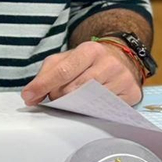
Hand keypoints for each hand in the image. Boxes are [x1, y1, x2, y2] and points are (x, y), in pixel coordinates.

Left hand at [21, 40, 142, 106]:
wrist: (121, 58)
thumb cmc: (88, 62)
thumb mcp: (65, 60)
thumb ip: (46, 75)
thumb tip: (30, 96)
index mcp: (90, 50)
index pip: (63, 71)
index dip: (43, 85)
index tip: (29, 96)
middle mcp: (108, 62)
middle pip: (74, 89)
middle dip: (59, 97)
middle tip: (56, 97)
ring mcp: (122, 78)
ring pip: (90, 101)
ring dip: (74, 105)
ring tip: (72, 101)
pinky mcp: (132, 93)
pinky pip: (106, 110)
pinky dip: (94, 111)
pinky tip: (90, 106)